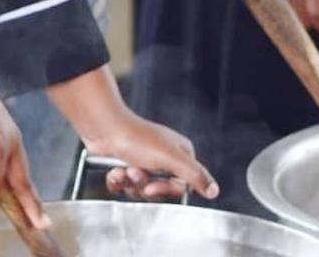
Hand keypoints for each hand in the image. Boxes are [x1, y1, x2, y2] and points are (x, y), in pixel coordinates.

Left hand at [93, 113, 219, 202]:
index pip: (181, 187)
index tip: (151, 187)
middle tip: (133, 171)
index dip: (165, 190)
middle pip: (160, 189)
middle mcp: (164, 157)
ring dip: (129, 181)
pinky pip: (124, 186)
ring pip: (140, 189)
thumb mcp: (170, 157)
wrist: (104, 127)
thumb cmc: (137, 138)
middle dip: (143, 184)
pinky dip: (117, 181)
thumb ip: (194, 174)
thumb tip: (215, 191)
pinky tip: (113, 171)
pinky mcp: (126, 164)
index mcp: (179, 153)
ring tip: (121, 168)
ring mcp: (144, 160)